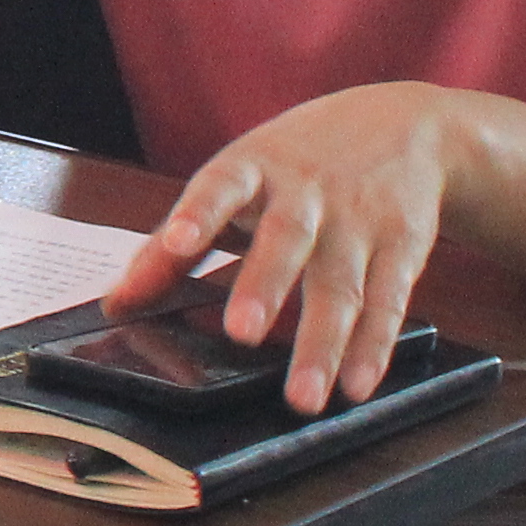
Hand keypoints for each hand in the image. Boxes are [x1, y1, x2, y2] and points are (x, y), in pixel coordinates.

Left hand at [108, 82, 461, 414]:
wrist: (408, 128)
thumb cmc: (297, 162)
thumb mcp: (235, 182)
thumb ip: (173, 244)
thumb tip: (116, 304)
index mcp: (254, 167)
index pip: (220, 186)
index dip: (198, 213)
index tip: (176, 243)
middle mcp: (308, 192)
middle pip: (286, 238)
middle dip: (263, 286)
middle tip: (239, 332)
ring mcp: (359, 221)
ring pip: (341, 285)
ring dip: (322, 344)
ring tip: (302, 398)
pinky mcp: (402, 248)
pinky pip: (387, 303)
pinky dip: (373, 348)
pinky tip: (355, 386)